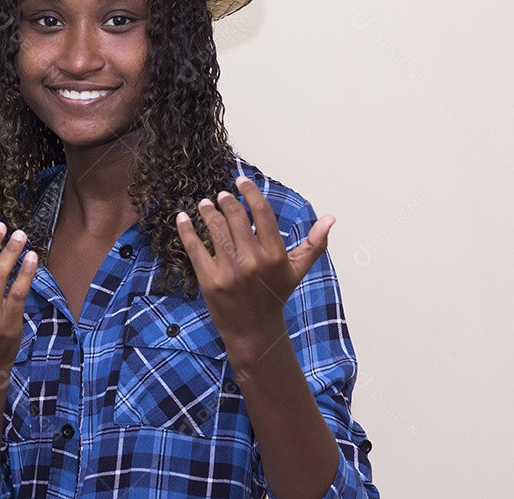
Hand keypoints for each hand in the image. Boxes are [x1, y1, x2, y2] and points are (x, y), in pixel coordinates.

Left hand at [176, 176, 334, 351]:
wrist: (254, 331)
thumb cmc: (274, 296)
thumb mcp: (297, 270)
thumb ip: (314, 243)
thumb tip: (331, 218)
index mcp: (275, 256)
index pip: (262, 213)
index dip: (250, 193)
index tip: (241, 182)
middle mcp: (253, 262)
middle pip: (236, 217)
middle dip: (226, 201)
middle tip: (221, 196)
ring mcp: (230, 272)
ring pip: (215, 230)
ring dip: (208, 212)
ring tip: (205, 205)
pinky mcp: (210, 281)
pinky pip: (195, 248)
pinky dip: (187, 231)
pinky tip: (182, 218)